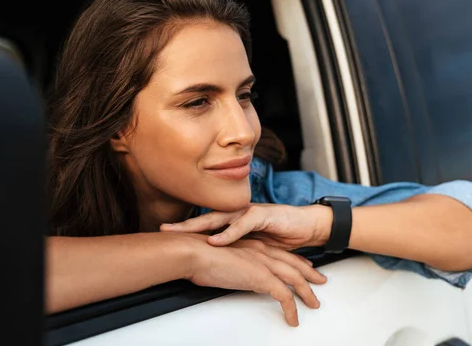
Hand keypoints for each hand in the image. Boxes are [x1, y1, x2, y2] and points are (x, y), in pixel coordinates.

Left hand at [161, 203, 332, 249]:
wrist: (307, 226)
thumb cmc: (281, 235)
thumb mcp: (253, 246)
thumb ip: (236, 249)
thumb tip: (215, 261)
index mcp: (234, 221)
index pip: (206, 224)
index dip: (186, 230)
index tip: (165, 236)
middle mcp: (239, 214)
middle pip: (207, 218)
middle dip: (185, 224)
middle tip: (164, 229)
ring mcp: (250, 212)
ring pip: (220, 217)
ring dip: (201, 225)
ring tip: (183, 232)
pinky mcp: (263, 215)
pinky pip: (243, 224)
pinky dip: (229, 233)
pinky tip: (216, 239)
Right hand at [180, 233, 326, 325]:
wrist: (194, 251)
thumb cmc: (198, 253)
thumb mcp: (219, 256)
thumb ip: (231, 262)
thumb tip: (232, 273)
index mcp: (253, 244)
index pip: (280, 253)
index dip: (295, 261)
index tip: (304, 266)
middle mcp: (262, 251)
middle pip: (293, 264)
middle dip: (309, 274)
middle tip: (320, 281)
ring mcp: (264, 264)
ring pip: (295, 279)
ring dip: (307, 293)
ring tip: (314, 303)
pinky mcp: (262, 278)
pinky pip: (284, 296)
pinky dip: (292, 309)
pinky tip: (293, 318)